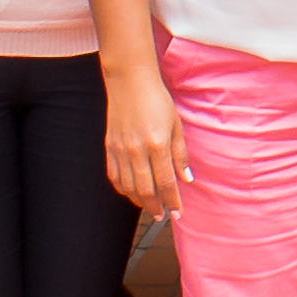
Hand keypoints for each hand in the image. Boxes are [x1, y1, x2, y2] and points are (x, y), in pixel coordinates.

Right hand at [102, 57, 181, 215]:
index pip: (166, 182)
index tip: (178, 213)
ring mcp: (120, 149)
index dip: (173, 201)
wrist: (129, 80)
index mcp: (157, 144)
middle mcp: (136, 150)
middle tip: (163, 215)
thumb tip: (186, 179)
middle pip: (145, 190)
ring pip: (128, 187)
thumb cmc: (157, 100)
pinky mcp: (109, 146)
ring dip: (139, 201)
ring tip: (150, 207)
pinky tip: (131, 192)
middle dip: (156, 207)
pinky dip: (123, 188)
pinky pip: (114, 176)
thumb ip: (180, 154)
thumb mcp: (176, 125)